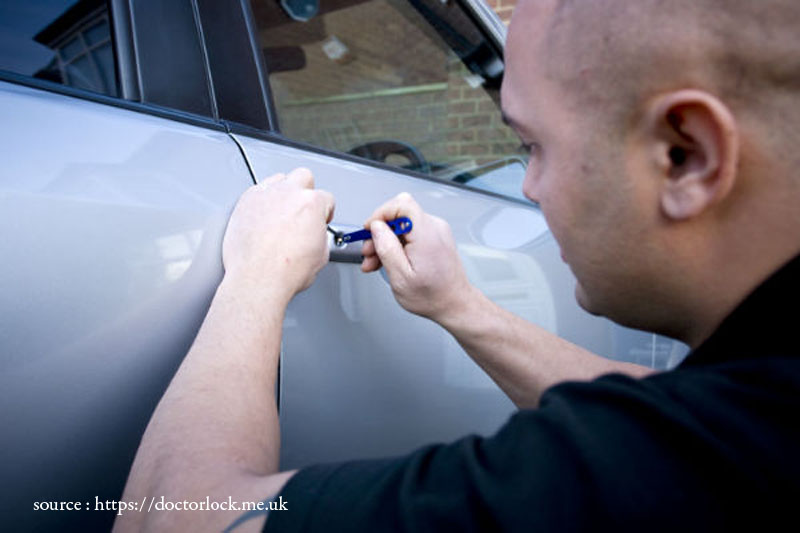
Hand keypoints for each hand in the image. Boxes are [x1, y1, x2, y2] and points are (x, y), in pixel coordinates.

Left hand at [222, 168, 334, 302]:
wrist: (258, 279)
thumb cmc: (285, 270)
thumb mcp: (321, 255)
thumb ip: (320, 235)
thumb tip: (314, 235)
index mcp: (312, 203)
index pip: (326, 198)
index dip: (325, 211)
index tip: (319, 220)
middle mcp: (288, 193)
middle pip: (303, 177)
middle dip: (305, 191)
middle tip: (302, 209)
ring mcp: (265, 195)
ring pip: (278, 180)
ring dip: (282, 192)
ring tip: (281, 212)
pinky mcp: (245, 202)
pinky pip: (257, 192)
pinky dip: (262, 201)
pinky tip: (263, 217)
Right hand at [361, 192, 474, 321]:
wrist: (454, 304)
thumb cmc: (432, 296)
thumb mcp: (400, 277)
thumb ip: (386, 248)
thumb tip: (376, 227)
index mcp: (426, 235)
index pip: (402, 204)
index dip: (381, 213)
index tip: (369, 229)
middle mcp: (434, 228)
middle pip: (399, 214)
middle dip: (379, 231)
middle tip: (369, 251)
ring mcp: (436, 231)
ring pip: (402, 224)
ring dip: (385, 240)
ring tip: (376, 261)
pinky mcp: (435, 237)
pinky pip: (410, 232)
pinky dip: (397, 243)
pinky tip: (388, 259)